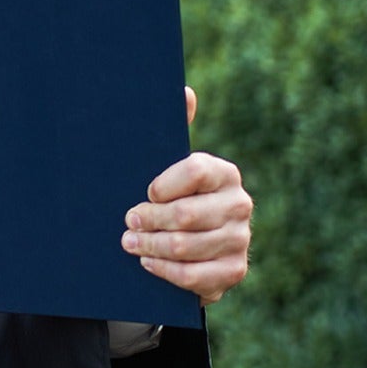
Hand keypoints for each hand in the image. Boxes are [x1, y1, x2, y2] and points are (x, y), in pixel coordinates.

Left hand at [121, 87, 251, 304]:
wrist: (189, 245)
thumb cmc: (170, 197)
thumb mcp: (166, 165)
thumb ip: (174, 129)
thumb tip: (184, 91)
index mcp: (224, 173)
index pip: (194, 170)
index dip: (163, 184)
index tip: (144, 192)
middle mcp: (239, 204)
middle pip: (186, 214)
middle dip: (148, 220)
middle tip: (127, 222)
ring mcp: (240, 240)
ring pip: (186, 246)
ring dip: (150, 246)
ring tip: (129, 243)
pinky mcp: (233, 271)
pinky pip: (194, 276)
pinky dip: (165, 271)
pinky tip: (148, 263)